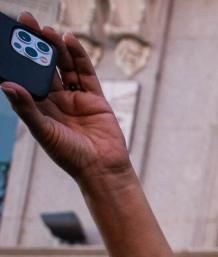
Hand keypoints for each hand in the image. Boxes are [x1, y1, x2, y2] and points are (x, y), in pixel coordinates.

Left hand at [1, 15, 131, 184]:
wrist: (103, 169)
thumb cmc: (71, 156)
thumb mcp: (44, 131)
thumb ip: (26, 108)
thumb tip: (6, 85)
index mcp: (40, 108)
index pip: (26, 77)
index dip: (19, 58)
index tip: (10, 38)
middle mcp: (56, 101)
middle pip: (44, 67)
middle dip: (37, 45)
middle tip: (27, 22)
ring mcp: (76, 98)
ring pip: (64, 67)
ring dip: (56, 48)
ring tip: (49, 30)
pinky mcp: (95, 99)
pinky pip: (85, 73)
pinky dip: (79, 57)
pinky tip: (70, 41)